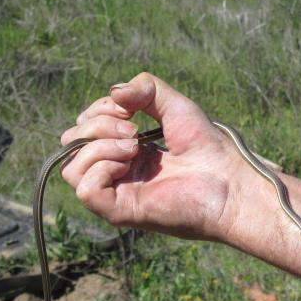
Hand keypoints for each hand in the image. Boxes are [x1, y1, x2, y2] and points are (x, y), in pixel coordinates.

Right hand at [60, 72, 265, 240]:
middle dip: (96, 125)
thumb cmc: (207, 147)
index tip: (129, 109)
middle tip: (132, 129)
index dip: (98, 110)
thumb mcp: (174, 106)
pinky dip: (100, 168)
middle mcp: (115, 172)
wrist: (228, 179)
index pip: (84, 128)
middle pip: (72, 145)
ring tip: (133, 145)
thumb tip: (113, 92)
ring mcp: (115, 192)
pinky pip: (85, 190)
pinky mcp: (120, 211)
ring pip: (71, 167)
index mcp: (123, 150)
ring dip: (98, 146)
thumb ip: (145, 89)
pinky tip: (128, 162)